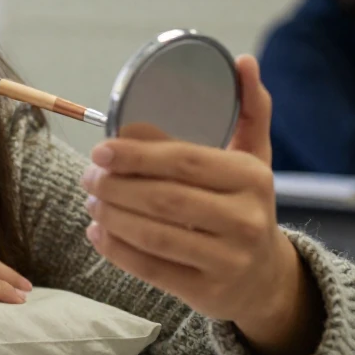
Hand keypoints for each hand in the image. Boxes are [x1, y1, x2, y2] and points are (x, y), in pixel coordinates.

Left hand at [80, 55, 322, 354]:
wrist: (266, 278)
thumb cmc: (246, 205)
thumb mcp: (254, 157)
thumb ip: (249, 109)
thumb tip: (243, 61)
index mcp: (252, 178)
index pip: (185, 161)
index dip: (136, 154)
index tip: (100, 150)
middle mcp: (245, 221)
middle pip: (163, 199)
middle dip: (115, 185)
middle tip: (88, 176)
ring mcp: (227, 261)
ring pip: (152, 235)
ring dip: (111, 215)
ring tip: (91, 200)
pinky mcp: (206, 293)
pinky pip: (150, 269)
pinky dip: (115, 248)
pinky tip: (97, 230)